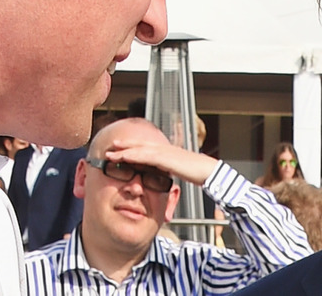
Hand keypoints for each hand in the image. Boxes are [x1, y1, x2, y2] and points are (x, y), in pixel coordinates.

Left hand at [102, 139, 217, 185]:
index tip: (121, 148)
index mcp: (167, 152)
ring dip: (125, 149)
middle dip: (125, 144)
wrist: (209, 171)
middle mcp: (164, 149)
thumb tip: (162, 177)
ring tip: (112, 150)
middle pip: (141, 145)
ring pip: (140, 149)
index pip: (146, 148)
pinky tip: (124, 156)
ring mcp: (165, 152)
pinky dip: (133, 155)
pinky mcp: (166, 158)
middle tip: (111, 144)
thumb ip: (169, 172)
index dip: (133, 147)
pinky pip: (146, 156)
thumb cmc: (197, 172)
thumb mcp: (179, 172)